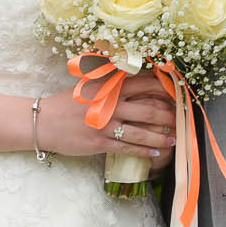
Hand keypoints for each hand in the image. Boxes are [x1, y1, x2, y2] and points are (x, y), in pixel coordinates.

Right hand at [35, 71, 176, 159]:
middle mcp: (110, 103)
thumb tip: (133, 72)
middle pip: (149, 109)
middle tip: (181, 119)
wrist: (44, 122)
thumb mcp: (89, 84)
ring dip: (161, 136)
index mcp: (109, 86)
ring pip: (142, 131)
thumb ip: (111, 80)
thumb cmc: (67, 103)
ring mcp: (106, 124)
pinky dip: (144, 151)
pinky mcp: (100, 142)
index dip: (165, 89)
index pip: (145, 84)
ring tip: (173, 139)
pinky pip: (128, 147)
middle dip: (169, 115)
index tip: (178, 93)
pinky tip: (156, 154)